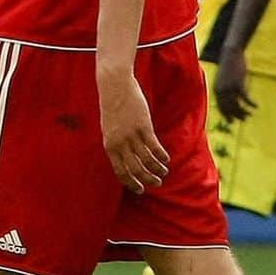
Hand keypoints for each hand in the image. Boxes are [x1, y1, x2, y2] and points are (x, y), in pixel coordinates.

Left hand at [98, 71, 169, 194]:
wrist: (114, 85)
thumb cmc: (112, 106)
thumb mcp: (109, 128)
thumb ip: (116, 143)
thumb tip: (125, 157)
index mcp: (109, 145)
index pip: (120, 172)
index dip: (131, 183)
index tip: (140, 189)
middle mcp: (120, 143)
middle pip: (135, 169)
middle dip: (147, 179)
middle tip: (156, 183)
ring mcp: (131, 135)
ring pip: (147, 160)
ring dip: (157, 169)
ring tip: (163, 172)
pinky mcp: (143, 126)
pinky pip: (154, 147)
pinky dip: (161, 156)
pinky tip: (166, 160)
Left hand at [213, 47, 255, 121]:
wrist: (230, 54)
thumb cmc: (228, 65)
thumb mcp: (224, 78)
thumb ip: (225, 88)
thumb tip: (230, 97)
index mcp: (216, 90)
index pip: (221, 107)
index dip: (226, 116)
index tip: (232, 122)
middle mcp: (221, 91)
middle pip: (229, 109)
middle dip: (236, 116)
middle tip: (244, 119)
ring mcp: (229, 88)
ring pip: (237, 106)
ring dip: (244, 112)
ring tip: (250, 115)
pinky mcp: (238, 84)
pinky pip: (245, 98)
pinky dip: (251, 104)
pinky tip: (256, 106)